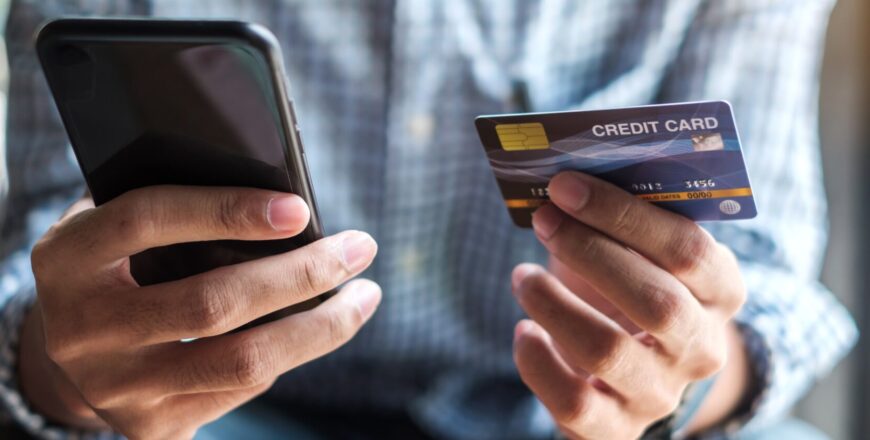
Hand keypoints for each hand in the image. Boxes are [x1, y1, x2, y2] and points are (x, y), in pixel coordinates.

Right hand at [19, 186, 379, 438]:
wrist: (66, 356)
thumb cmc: (112, 267)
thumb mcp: (113, 224)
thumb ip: (168, 196)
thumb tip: (273, 184)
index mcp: (67, 258)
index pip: (149, 220)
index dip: (226, 211)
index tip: (300, 209)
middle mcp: (84, 330)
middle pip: (213, 304)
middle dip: (303, 274)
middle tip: (360, 248)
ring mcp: (118, 387)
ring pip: (243, 361)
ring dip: (321, 328)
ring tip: (364, 295)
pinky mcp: (150, 426)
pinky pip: (242, 391)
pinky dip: (291, 354)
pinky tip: (316, 329)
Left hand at [511, 172, 747, 438]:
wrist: (640, 371)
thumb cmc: (634, 288)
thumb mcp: (644, 253)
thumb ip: (627, 217)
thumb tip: (568, 173)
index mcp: (720, 293)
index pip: (688, 250)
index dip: (623, 215)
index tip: (566, 186)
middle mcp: (701, 349)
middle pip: (654, 301)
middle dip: (589, 252)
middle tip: (544, 220)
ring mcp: (659, 394)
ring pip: (605, 350)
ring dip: (552, 302)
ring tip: (522, 276)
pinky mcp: (614, 429)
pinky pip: (572, 402)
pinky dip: (536, 361)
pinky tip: (525, 330)